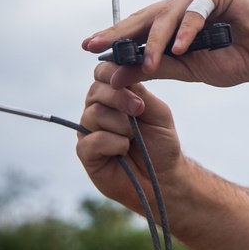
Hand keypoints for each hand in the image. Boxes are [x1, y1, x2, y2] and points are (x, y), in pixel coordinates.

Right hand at [76, 61, 184, 213]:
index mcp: (114, 96)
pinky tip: (123, 151)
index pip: (102, 72)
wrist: (163, 177)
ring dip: (122, 125)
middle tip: (139, 110)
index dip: (113, 73)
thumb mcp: (157, 112)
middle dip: (121, 98)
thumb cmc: (161, 143)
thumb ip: (140, 91)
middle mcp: (97, 109)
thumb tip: (122, 72)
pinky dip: (114, 144)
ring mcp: (89, 130)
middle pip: (96, 90)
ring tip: (133, 137)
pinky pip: (93, 139)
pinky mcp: (85, 151)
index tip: (132, 84)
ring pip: (95, 113)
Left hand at [81, 0, 248, 89]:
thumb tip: (116, 74)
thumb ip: (156, 68)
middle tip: (97, 45)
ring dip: (157, 39)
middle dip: (121, 32)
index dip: (116, 37)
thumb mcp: (190, 70)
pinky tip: (182, 48)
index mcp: (177, 20)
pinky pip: (196, 8)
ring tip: (147, 61)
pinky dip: (188, 29)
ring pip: (169, 13)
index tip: (89, 49)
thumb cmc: (238, 60)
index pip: (140, 26)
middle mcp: (185, 2)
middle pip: (147, 15)